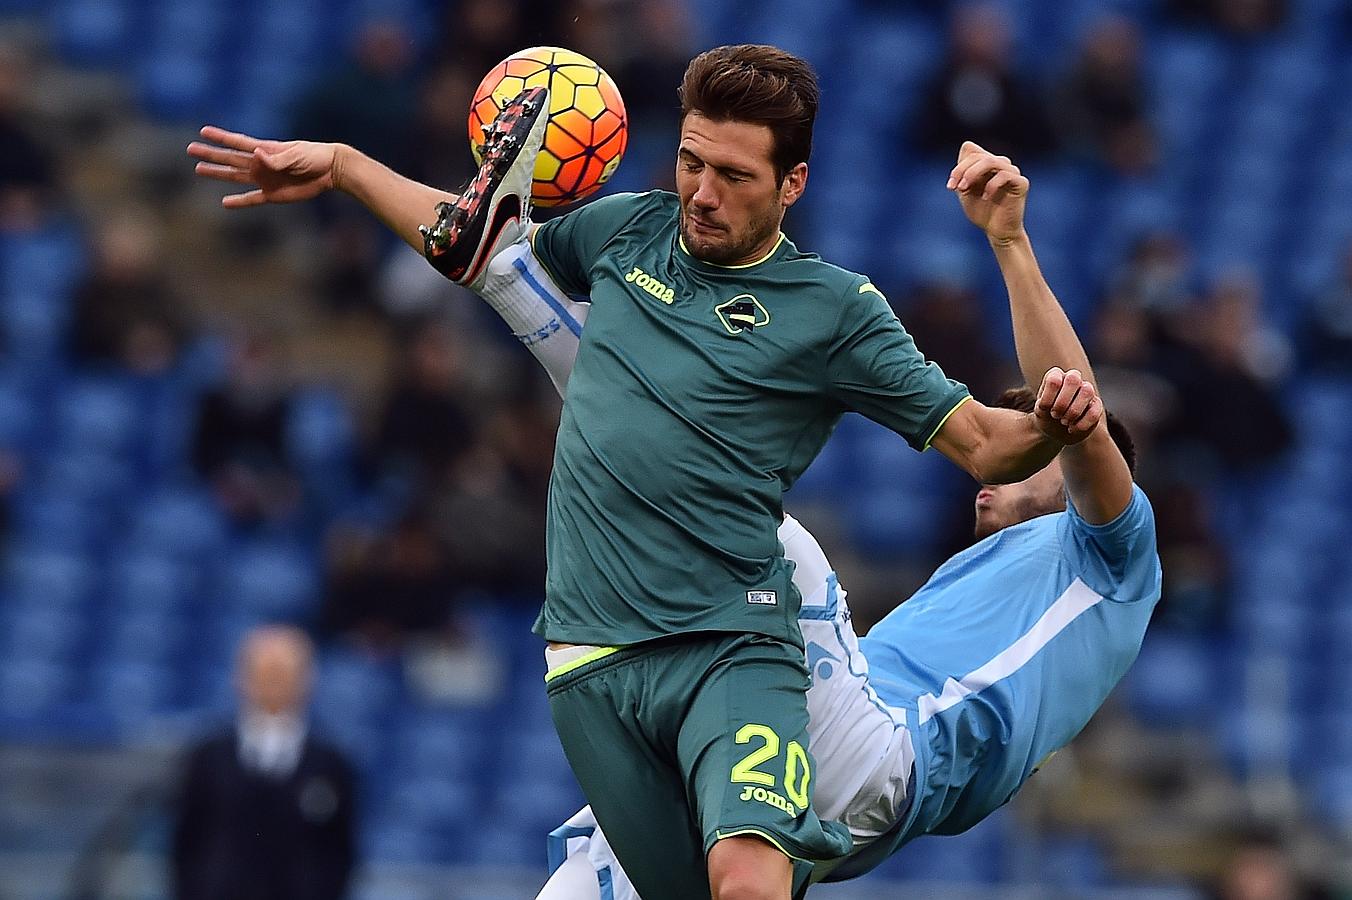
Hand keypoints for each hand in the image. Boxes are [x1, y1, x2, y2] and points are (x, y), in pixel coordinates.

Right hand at [187, 126, 339, 206]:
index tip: (203, 131)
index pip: (237, 142)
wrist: (330, 170)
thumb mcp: (296, 156)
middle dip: (211, 154)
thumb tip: (256, 155)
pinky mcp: (273, 195)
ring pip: (235, 176)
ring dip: (218, 174)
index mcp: (265, 150)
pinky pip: (252, 199)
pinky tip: (225, 203)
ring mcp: (265, 179)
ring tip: (198, 170)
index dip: (220, 137)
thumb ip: (275, 159)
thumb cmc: (314, 157)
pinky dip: (239, 202)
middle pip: (230, 158)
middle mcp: (260, 164)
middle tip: (190, 150)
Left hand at [946, 141, 1027, 244]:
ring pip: (991, 161)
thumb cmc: (982, 212)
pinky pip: (1005, 175)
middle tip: (955, 188)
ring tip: (964, 189)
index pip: (971, 150)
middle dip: (962, 170)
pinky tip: (985, 197)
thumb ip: (964, 171)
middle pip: (978, 155)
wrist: (997, 231)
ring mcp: (1013, 172)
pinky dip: (991, 185)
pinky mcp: (1021, 183)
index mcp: (987, 164)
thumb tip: (966, 146)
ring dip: (973, 174)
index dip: (958, 166)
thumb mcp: (966, 190)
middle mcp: (1001, 164)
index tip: (950, 186)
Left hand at [1033, 367, 1101, 445]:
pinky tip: (1072, 429)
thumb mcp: (1040, 411)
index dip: (1049, 397)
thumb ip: (1044, 404)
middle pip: (1073, 379)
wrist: (1055, 431)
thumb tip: (1052, 404)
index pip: (1054, 379)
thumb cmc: (1046, 415)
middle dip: (1062, 402)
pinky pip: (1095, 411)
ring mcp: (1087, 390)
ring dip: (1073, 411)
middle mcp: (1073, 378)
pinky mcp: (1096, 405)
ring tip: (1064, 422)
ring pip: (1087, 391)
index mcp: (1056, 375)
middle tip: (1055, 415)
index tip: (1045, 409)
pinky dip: (1081, 424)